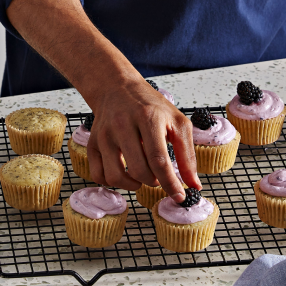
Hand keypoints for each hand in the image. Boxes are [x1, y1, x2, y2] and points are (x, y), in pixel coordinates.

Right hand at [86, 77, 201, 201]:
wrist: (117, 88)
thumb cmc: (150, 106)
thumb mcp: (177, 122)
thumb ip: (187, 155)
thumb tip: (193, 186)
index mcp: (147, 117)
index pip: (158, 160)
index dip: (170, 183)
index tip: (179, 197)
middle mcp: (121, 125)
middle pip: (138, 170)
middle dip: (154, 182)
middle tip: (159, 177)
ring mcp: (103, 135)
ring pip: (115, 176)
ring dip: (132, 185)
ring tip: (141, 177)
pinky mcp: (92, 143)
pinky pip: (98, 174)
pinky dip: (112, 182)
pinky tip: (124, 174)